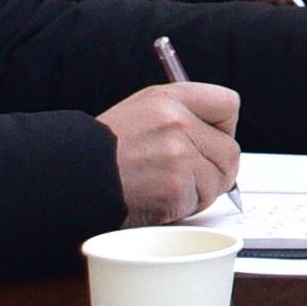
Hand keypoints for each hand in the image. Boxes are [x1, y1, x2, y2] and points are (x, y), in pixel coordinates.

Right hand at [99, 68, 241, 218]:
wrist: (75, 179)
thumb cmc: (107, 151)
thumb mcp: (143, 112)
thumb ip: (184, 117)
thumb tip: (221, 139)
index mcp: (170, 99)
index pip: (228, 104)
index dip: (223, 127)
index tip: (212, 139)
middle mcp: (177, 123)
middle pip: (231, 150)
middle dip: (215, 168)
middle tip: (187, 174)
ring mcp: (179, 156)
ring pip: (219, 180)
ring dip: (199, 190)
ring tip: (164, 185)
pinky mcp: (176, 187)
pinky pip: (200, 201)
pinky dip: (184, 206)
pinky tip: (158, 197)